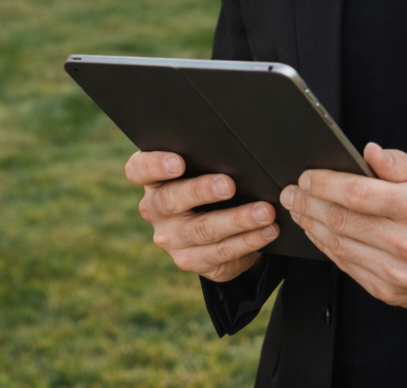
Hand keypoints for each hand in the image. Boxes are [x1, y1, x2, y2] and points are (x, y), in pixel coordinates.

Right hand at [125, 151, 279, 282]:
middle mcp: (154, 209)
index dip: (155, 165)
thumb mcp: (203, 167)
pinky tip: (268, 231)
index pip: (138, 169)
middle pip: (171, 199)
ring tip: (264, 212)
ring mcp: (170, 238)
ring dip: (237, 220)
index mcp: (152, 179)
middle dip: (202, 191)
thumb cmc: (209, 180)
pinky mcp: (189, 260)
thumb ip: (207, 157)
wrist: (215, 223)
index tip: (179, 162)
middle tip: (229, 184)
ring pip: (201, 229)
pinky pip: (220, 253)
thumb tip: (239, 146)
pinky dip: (248, 241)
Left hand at [280, 143, 406, 308]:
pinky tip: (318, 232)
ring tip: (299, 209)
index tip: (307, 176)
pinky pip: (347, 267)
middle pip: (342, 221)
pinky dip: (327, 248)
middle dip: (309, 203)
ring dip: (312, 225)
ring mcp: (398, 273)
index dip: (325, 184)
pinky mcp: (389, 291)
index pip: (358, 194)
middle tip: (292, 192)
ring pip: (339, 246)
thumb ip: (400, 163)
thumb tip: (369, 151)